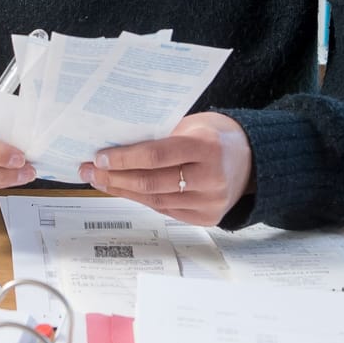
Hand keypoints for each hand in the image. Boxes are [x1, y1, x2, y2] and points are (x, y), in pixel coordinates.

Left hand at [79, 111, 252, 226]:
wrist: (253, 160)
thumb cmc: (217, 136)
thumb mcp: (194, 125)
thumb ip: (163, 136)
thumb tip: (117, 148)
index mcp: (207, 147)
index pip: (156, 155)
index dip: (124, 158)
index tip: (99, 157)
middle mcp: (211, 177)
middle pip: (151, 181)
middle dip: (114, 177)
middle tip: (90, 171)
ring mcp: (210, 202)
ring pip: (154, 200)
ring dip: (122, 191)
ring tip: (100, 181)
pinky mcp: (207, 217)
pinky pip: (165, 210)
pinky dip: (141, 200)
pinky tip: (124, 190)